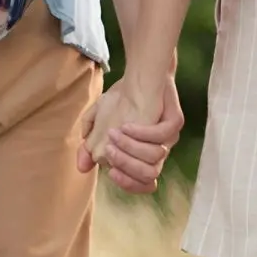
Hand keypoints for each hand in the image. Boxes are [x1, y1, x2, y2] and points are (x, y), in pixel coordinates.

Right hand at [76, 75, 182, 194]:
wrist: (141, 73)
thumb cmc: (121, 99)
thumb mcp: (99, 121)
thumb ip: (90, 144)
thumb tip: (82, 167)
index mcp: (143, 156)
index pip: (141, 183)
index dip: (127, 183)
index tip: (110, 172)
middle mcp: (158, 150)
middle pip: (149, 175)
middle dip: (126, 165)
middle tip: (108, 150)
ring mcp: (169, 137)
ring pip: (155, 157)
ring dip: (131, 148)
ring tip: (114, 133)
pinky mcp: (175, 121)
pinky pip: (162, 135)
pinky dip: (142, 133)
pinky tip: (126, 124)